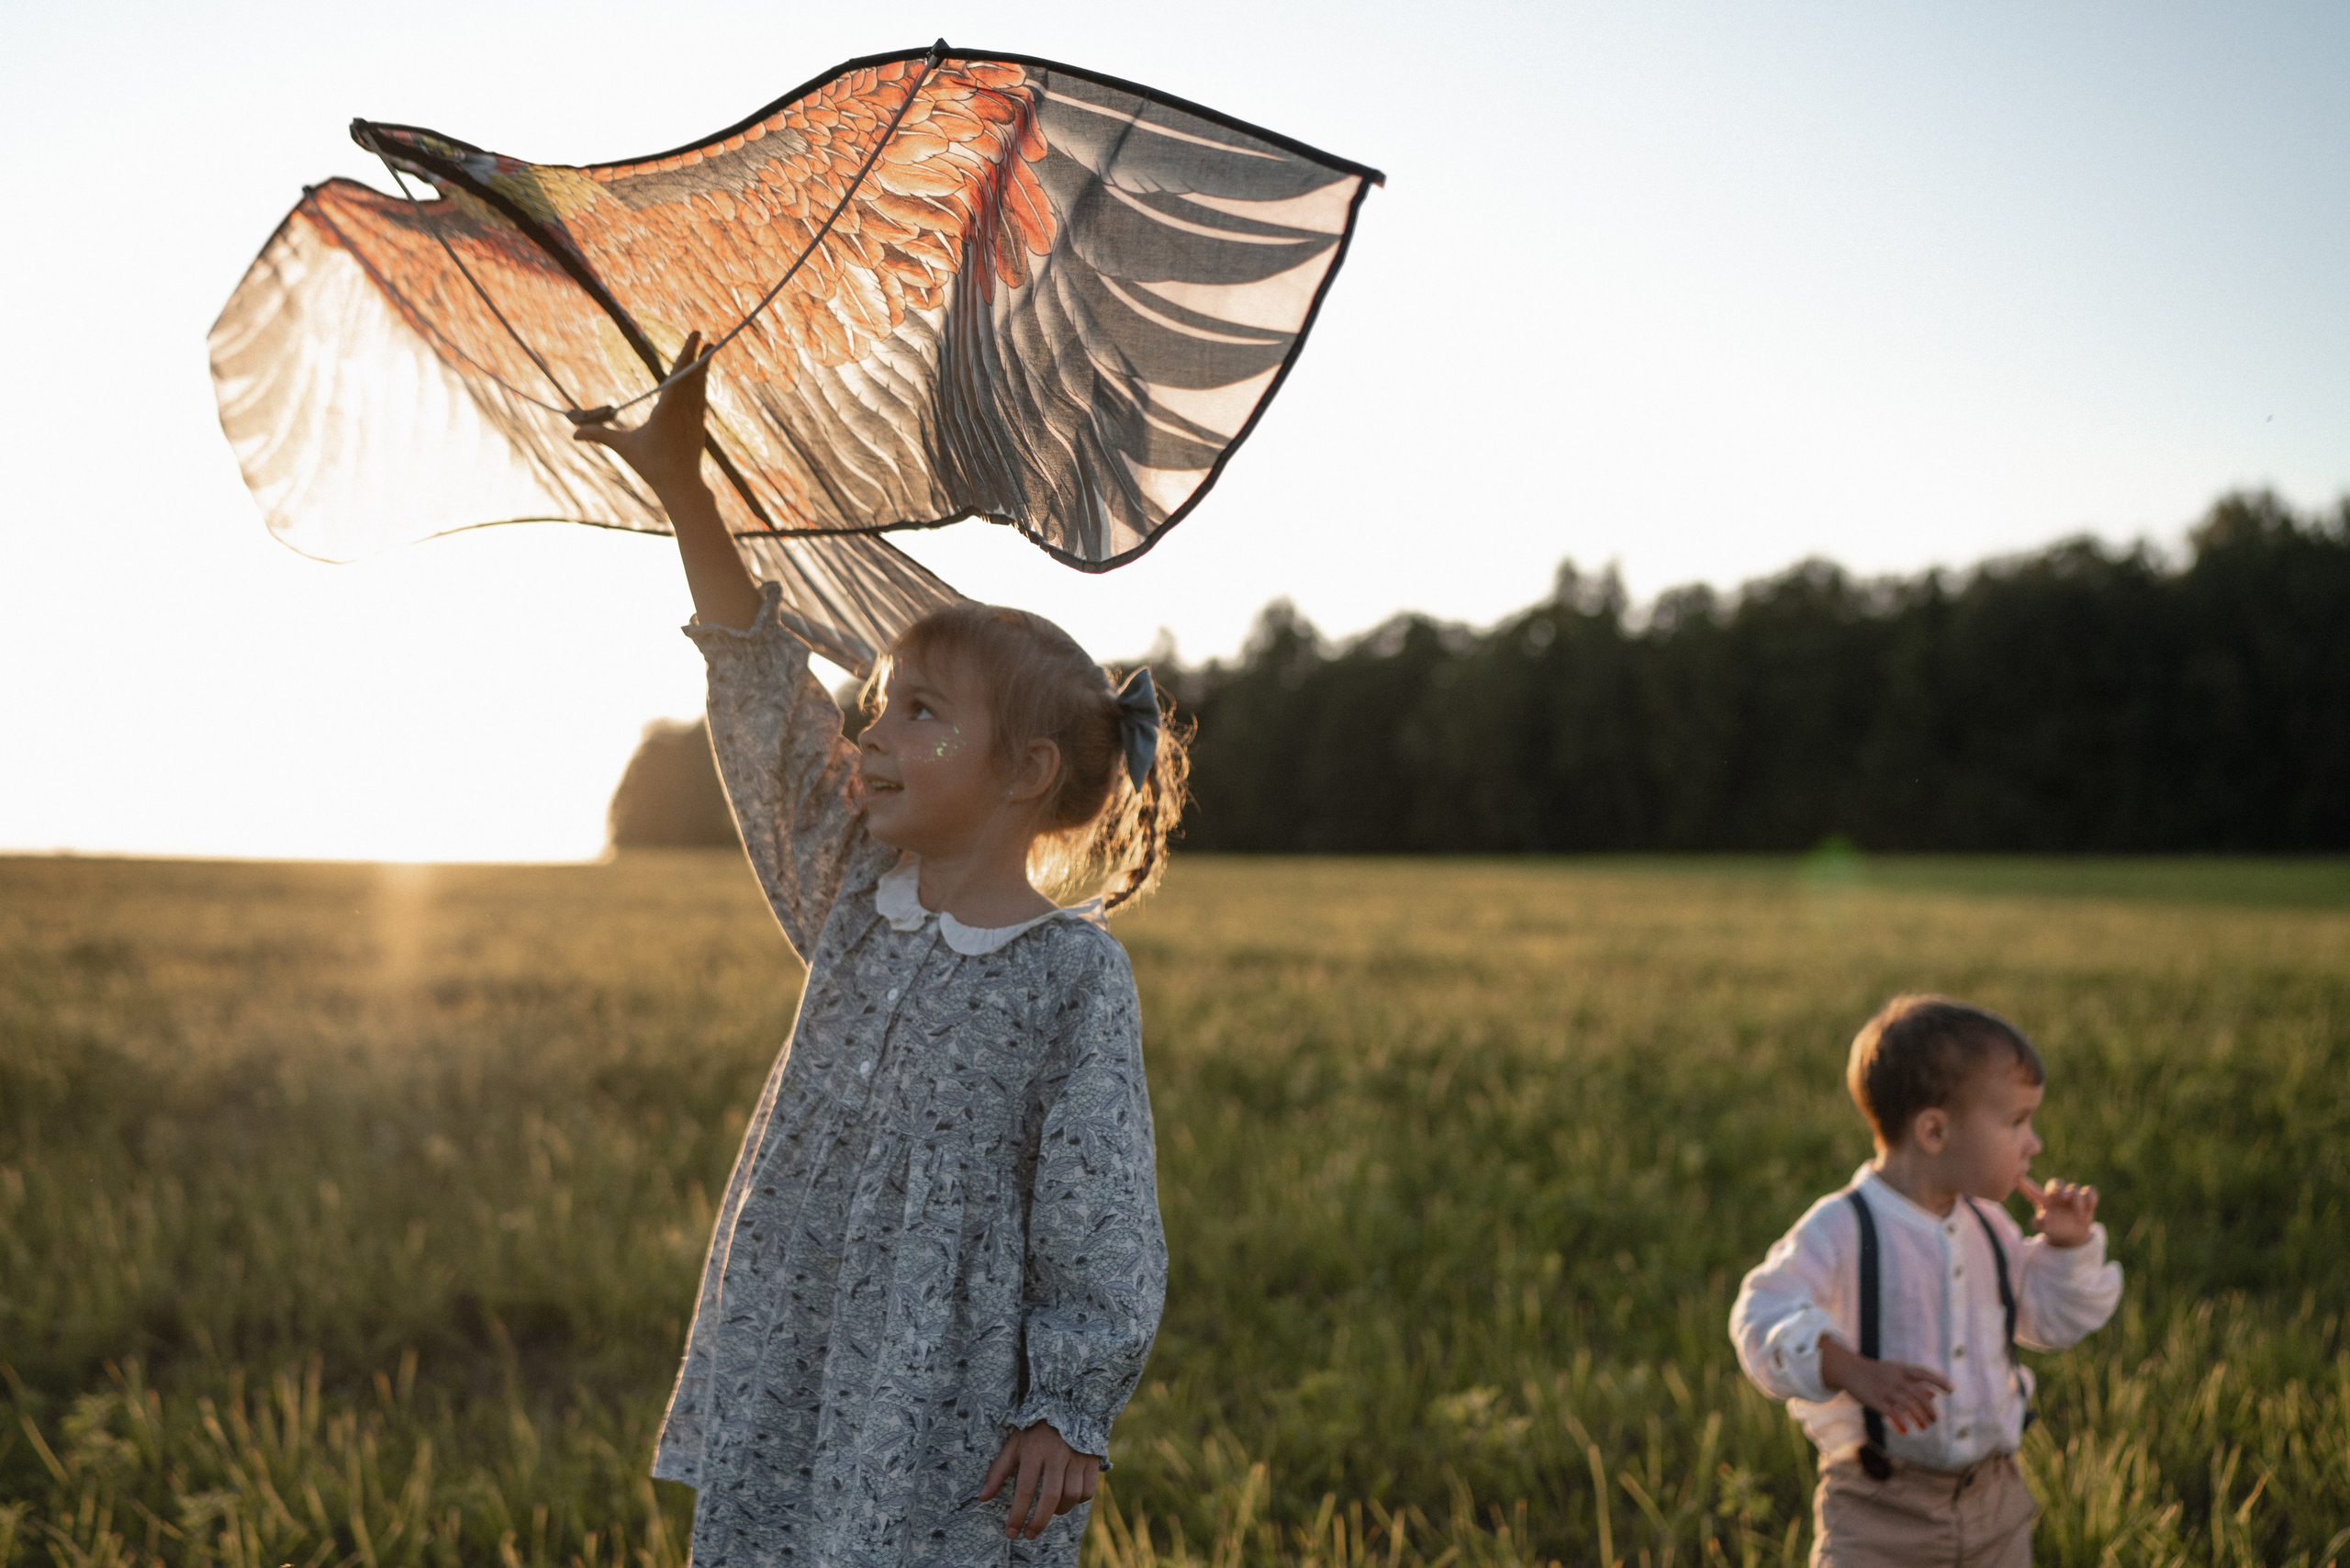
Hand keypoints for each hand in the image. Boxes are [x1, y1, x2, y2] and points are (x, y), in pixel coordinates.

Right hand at [572, 332, 711, 502]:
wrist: (681, 486)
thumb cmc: (652, 466)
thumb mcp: (624, 448)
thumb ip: (599, 436)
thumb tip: (573, 433)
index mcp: (667, 411)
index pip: (677, 378)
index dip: (686, 356)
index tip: (696, 338)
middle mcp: (684, 411)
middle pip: (691, 377)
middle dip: (697, 355)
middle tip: (702, 334)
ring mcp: (695, 418)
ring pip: (699, 387)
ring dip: (703, 367)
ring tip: (709, 348)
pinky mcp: (699, 426)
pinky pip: (701, 399)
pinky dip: (701, 385)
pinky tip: (702, 378)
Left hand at [978, 1422, 1099, 1539]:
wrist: (1068, 1405)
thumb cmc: (1036, 1429)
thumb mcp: (1014, 1444)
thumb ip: (998, 1471)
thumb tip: (982, 1498)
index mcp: (1034, 1450)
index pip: (1025, 1490)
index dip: (1017, 1515)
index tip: (1011, 1533)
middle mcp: (1057, 1454)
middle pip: (1050, 1497)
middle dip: (1039, 1521)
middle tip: (1029, 1535)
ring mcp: (1077, 1456)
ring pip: (1071, 1495)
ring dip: (1058, 1511)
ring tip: (1047, 1512)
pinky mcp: (1093, 1459)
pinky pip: (1088, 1491)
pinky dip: (1077, 1501)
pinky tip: (1067, 1500)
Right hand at [1818, 1335, 1950, 1434]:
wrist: (1850, 1370)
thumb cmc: (1878, 1373)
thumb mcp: (1896, 1373)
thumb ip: (1915, 1383)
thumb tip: (1933, 1395)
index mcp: (1902, 1370)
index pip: (1924, 1373)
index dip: (1938, 1381)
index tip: (1951, 1391)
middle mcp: (1895, 1378)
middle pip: (1918, 1394)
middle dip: (1929, 1409)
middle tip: (1934, 1421)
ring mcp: (1885, 1389)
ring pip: (1908, 1405)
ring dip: (1919, 1418)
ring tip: (1924, 1427)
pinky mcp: (1876, 1400)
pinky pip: (1892, 1413)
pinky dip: (1900, 1423)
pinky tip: (1905, 1431)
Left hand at [2019, 1174, 2098, 1247]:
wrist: (2071, 1235)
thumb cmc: (2053, 1229)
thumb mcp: (2044, 1228)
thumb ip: (2040, 1223)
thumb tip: (2044, 1215)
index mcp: (2043, 1200)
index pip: (2032, 1191)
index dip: (2025, 1185)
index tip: (2017, 1179)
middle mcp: (2057, 1195)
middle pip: (2056, 1183)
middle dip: (2058, 1188)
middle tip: (2062, 1197)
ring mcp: (2072, 1196)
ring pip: (2075, 1188)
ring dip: (2077, 1201)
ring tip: (2078, 1216)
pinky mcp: (2086, 1199)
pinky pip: (2090, 1190)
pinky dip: (2091, 1196)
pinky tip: (2090, 1206)